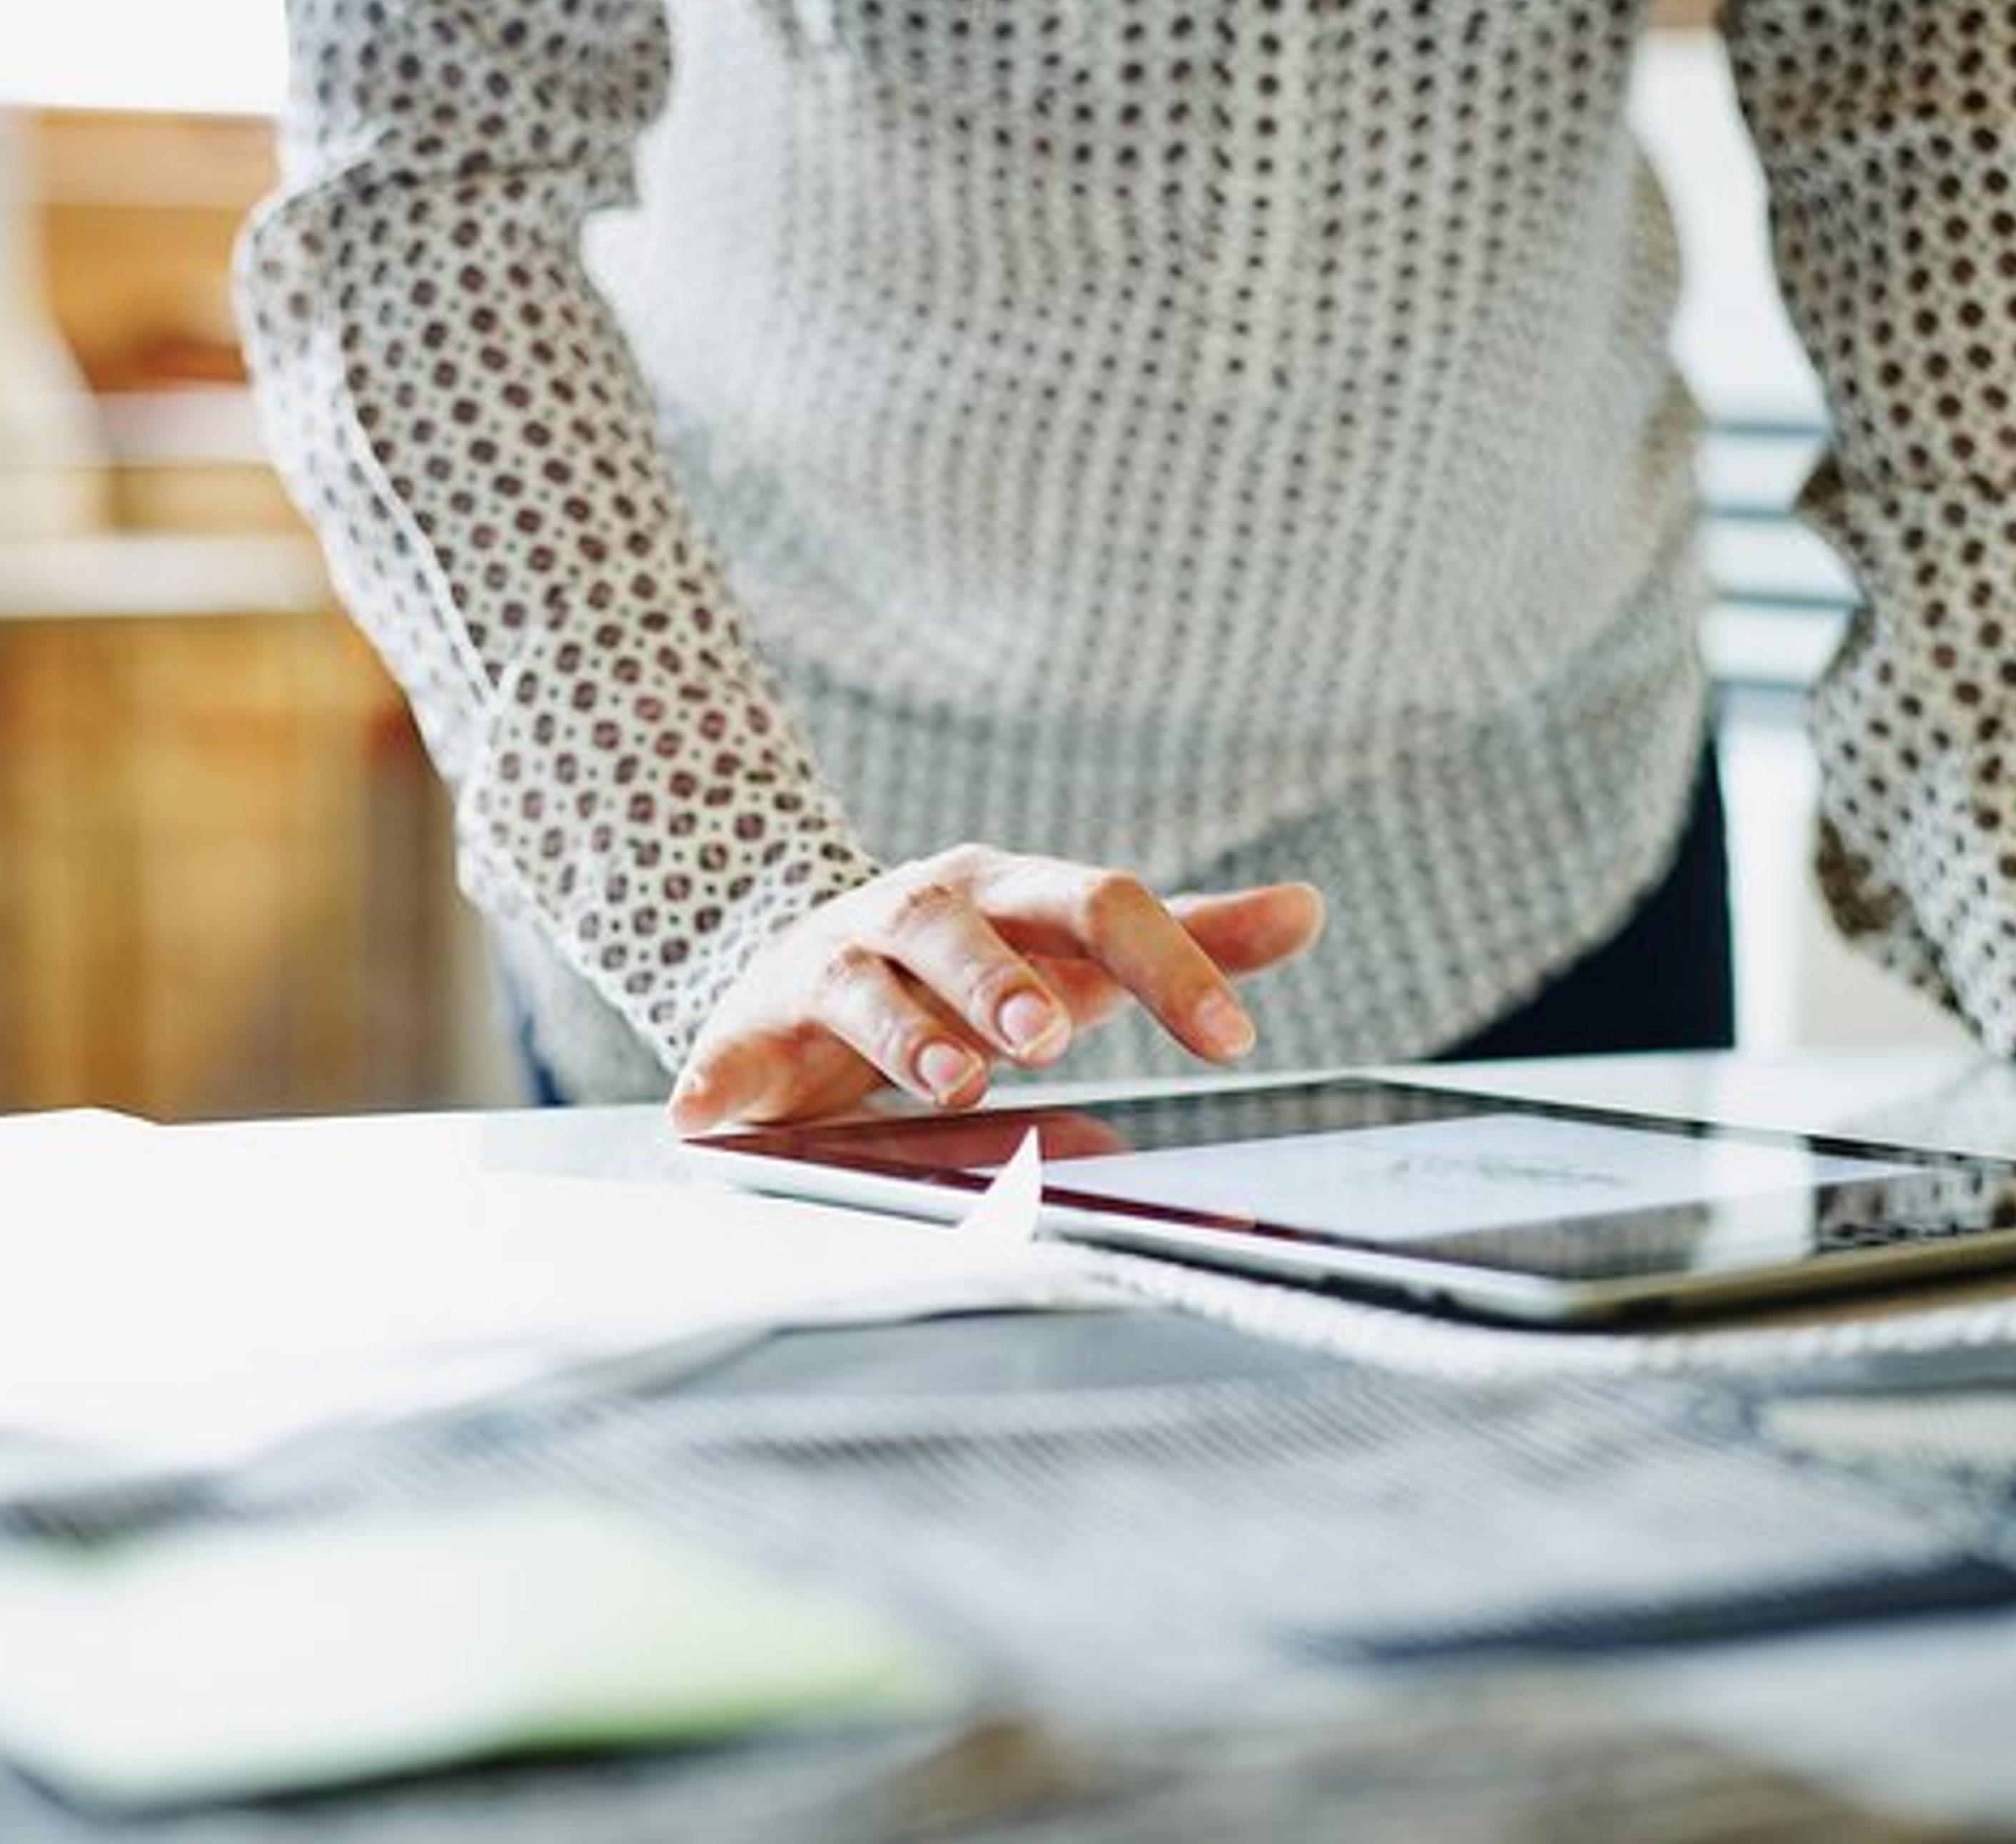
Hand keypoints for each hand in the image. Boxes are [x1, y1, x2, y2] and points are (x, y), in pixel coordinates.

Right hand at [668, 845, 1325, 1129]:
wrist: (806, 961)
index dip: (1167, 966)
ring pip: (862, 983)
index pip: (1094, 905)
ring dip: (902, 1029)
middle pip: (957, 927)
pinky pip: (729, 1056)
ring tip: (954, 1079)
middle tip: (1048, 1032)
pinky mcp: (753, 1030)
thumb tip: (1309, 908)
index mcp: (1004, 894)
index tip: (1232, 1037)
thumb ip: (1190, 938)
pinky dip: (716, 1090)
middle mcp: (913, 915)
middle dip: (1001, 976)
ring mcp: (828, 968)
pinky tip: (706, 1122)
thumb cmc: (973, 968)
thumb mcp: (1078, 950)